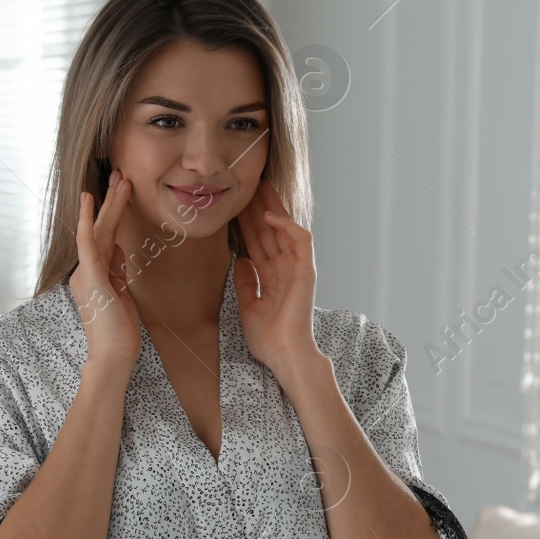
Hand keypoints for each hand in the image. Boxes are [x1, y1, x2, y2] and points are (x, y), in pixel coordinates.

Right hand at [70, 170, 142, 371]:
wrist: (113, 354)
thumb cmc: (120, 329)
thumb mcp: (122, 293)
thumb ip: (117, 271)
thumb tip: (118, 250)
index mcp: (93, 274)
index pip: (104, 237)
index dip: (112, 214)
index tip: (120, 192)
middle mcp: (85, 270)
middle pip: (100, 228)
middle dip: (111, 200)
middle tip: (120, 174)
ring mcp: (86, 272)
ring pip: (98, 229)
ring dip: (109, 203)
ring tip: (120, 179)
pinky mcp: (91, 277)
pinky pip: (87, 242)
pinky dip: (87, 219)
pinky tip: (88, 199)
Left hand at [234, 178, 319, 377]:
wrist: (284, 354)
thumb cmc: (268, 338)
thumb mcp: (248, 305)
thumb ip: (246, 281)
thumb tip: (240, 259)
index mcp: (272, 276)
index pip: (258, 242)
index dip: (246, 223)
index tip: (233, 204)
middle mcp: (285, 268)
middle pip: (270, 231)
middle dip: (257, 207)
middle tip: (246, 184)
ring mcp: (297, 267)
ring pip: (284, 229)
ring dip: (272, 208)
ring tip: (259, 187)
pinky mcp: (306, 270)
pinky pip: (300, 240)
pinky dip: (287, 226)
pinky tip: (270, 215)